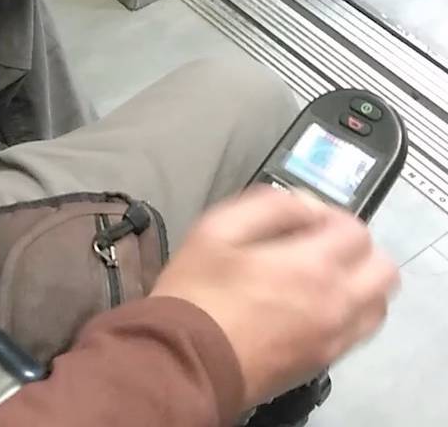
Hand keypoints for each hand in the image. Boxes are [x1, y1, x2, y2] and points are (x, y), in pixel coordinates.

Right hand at [151, 187, 398, 408]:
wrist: (183, 360)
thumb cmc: (196, 291)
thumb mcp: (216, 228)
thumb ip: (268, 205)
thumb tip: (305, 205)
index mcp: (311, 265)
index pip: (354, 230)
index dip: (329, 217)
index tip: (300, 222)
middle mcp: (335, 302)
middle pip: (382, 268)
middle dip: (355, 250)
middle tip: (317, 247)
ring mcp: (333, 337)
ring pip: (377, 303)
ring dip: (359, 282)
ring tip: (319, 278)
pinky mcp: (323, 361)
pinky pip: (358, 331)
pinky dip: (348, 312)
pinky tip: (311, 307)